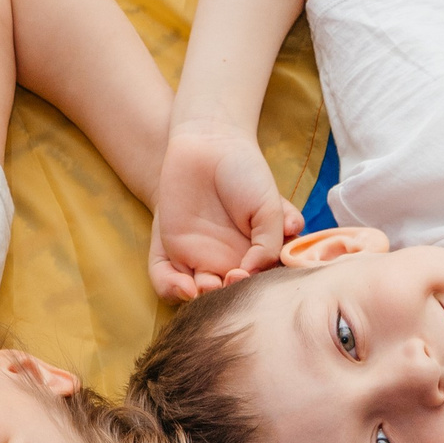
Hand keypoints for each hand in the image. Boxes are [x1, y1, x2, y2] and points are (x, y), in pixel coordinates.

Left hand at [149, 130, 305, 301]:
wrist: (207, 144)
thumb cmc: (245, 173)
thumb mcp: (269, 208)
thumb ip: (269, 244)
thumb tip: (251, 274)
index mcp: (259, 255)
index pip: (260, 287)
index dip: (255, 291)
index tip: (247, 275)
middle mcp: (233, 262)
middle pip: (230, 297)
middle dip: (229, 296)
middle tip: (231, 278)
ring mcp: (203, 260)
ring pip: (203, 296)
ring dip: (205, 298)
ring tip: (208, 283)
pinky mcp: (176, 253)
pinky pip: (174, 284)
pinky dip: (178, 291)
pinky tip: (188, 285)